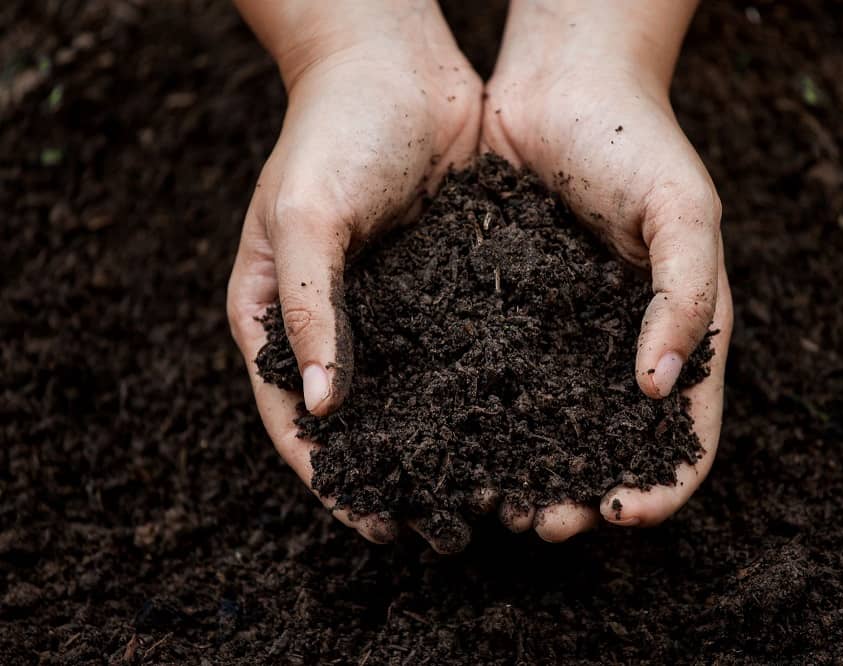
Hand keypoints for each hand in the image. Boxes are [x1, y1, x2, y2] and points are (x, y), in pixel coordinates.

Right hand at [227, 1, 481, 550]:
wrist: (397, 64)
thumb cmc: (333, 130)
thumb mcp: (306, 215)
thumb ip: (309, 308)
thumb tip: (324, 409)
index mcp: (275, 314)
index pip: (295, 418)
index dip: (330, 477)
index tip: (372, 524)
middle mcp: (332, 322)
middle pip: (358, 421)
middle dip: (394, 477)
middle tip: (437, 530)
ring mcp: (390, 308)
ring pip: (413, 396)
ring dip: (443, 447)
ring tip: (484, 496)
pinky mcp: (442, 288)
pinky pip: (458, 353)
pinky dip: (479, 394)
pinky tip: (516, 426)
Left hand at [480, 0, 732, 541]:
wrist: (560, 83)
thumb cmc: (636, 141)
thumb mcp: (685, 212)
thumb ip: (685, 298)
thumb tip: (658, 390)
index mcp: (679, 332)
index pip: (686, 432)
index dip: (662, 483)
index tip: (623, 512)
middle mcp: (620, 345)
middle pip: (610, 444)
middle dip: (583, 493)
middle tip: (544, 523)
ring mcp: (561, 334)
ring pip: (548, 424)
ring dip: (528, 471)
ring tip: (494, 501)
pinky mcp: (507, 314)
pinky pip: (498, 377)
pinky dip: (483, 418)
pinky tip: (454, 441)